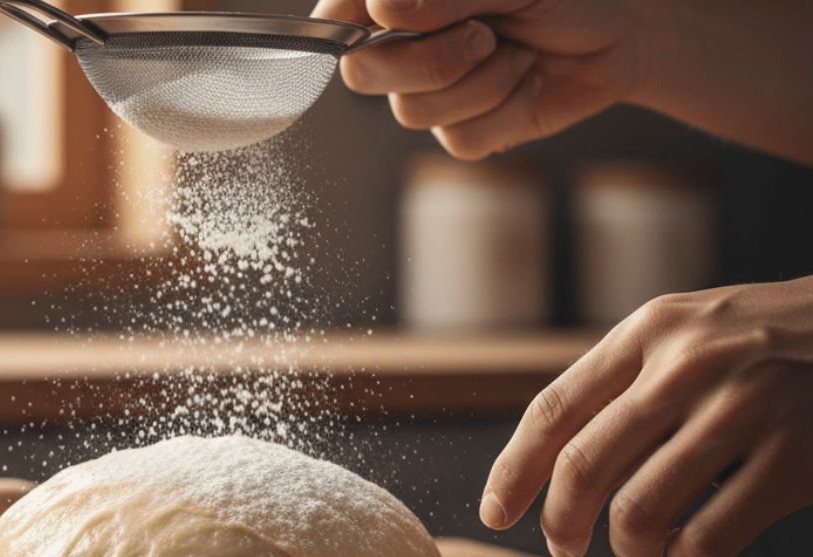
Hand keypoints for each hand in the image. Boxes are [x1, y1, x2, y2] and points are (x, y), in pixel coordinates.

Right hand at [312, 0, 645, 159]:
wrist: (621, 34)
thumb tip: (380, 9)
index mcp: (401, 1)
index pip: (339, 15)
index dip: (338, 24)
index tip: (373, 18)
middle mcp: (405, 44)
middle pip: (364, 73)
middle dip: (432, 60)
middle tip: (484, 35)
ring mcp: (431, 90)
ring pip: (412, 113)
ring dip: (482, 83)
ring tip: (518, 54)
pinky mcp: (463, 129)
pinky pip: (458, 141)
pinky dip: (506, 113)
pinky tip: (526, 84)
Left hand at [479, 277, 812, 556]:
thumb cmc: (764, 338)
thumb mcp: (686, 330)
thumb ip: (624, 379)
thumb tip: (547, 460)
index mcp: (649, 331)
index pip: (554, 410)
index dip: (513, 470)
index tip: (496, 512)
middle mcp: (689, 365)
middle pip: (585, 466)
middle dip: (559, 521)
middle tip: (561, 545)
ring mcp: (745, 410)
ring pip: (640, 509)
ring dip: (626, 547)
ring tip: (639, 549)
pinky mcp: (795, 457)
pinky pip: (710, 536)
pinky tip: (691, 548)